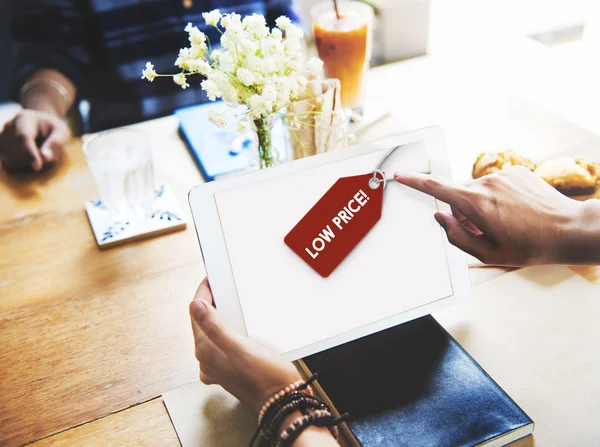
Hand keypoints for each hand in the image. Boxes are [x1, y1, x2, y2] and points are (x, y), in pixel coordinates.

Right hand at [0, 109, 69, 171]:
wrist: (40, 124)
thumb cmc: (53, 129)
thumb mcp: (61, 133)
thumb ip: (56, 144)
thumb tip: (45, 158)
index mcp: (24, 118)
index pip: (24, 137)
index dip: (30, 153)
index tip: (38, 167)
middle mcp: (9, 126)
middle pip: (17, 150)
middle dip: (33, 159)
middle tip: (47, 154)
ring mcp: (2, 137)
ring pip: (11, 159)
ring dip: (27, 164)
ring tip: (38, 152)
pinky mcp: (1, 147)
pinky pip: (9, 163)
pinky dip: (21, 166)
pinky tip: (29, 158)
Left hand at [190, 278, 301, 412]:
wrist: (282, 402)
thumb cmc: (265, 377)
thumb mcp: (241, 347)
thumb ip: (215, 327)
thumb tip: (194, 305)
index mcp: (207, 350)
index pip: (196, 314)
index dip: (202, 294)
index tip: (209, 279)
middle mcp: (208, 359)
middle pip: (201, 324)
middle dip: (207, 303)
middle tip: (217, 286)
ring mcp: (217, 366)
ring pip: (210, 334)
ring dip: (215, 317)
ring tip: (225, 302)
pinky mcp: (228, 370)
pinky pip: (219, 345)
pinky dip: (223, 333)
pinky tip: (232, 330)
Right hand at [394, 166, 583, 266]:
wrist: (569, 230)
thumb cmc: (531, 245)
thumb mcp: (487, 253)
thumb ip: (456, 236)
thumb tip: (441, 219)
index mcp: (477, 204)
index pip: (437, 188)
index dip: (415, 182)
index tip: (400, 175)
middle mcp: (487, 184)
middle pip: (459, 196)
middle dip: (463, 212)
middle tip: (484, 231)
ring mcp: (503, 175)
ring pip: (477, 191)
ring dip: (481, 205)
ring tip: (505, 222)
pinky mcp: (516, 171)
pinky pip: (494, 184)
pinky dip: (497, 197)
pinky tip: (515, 211)